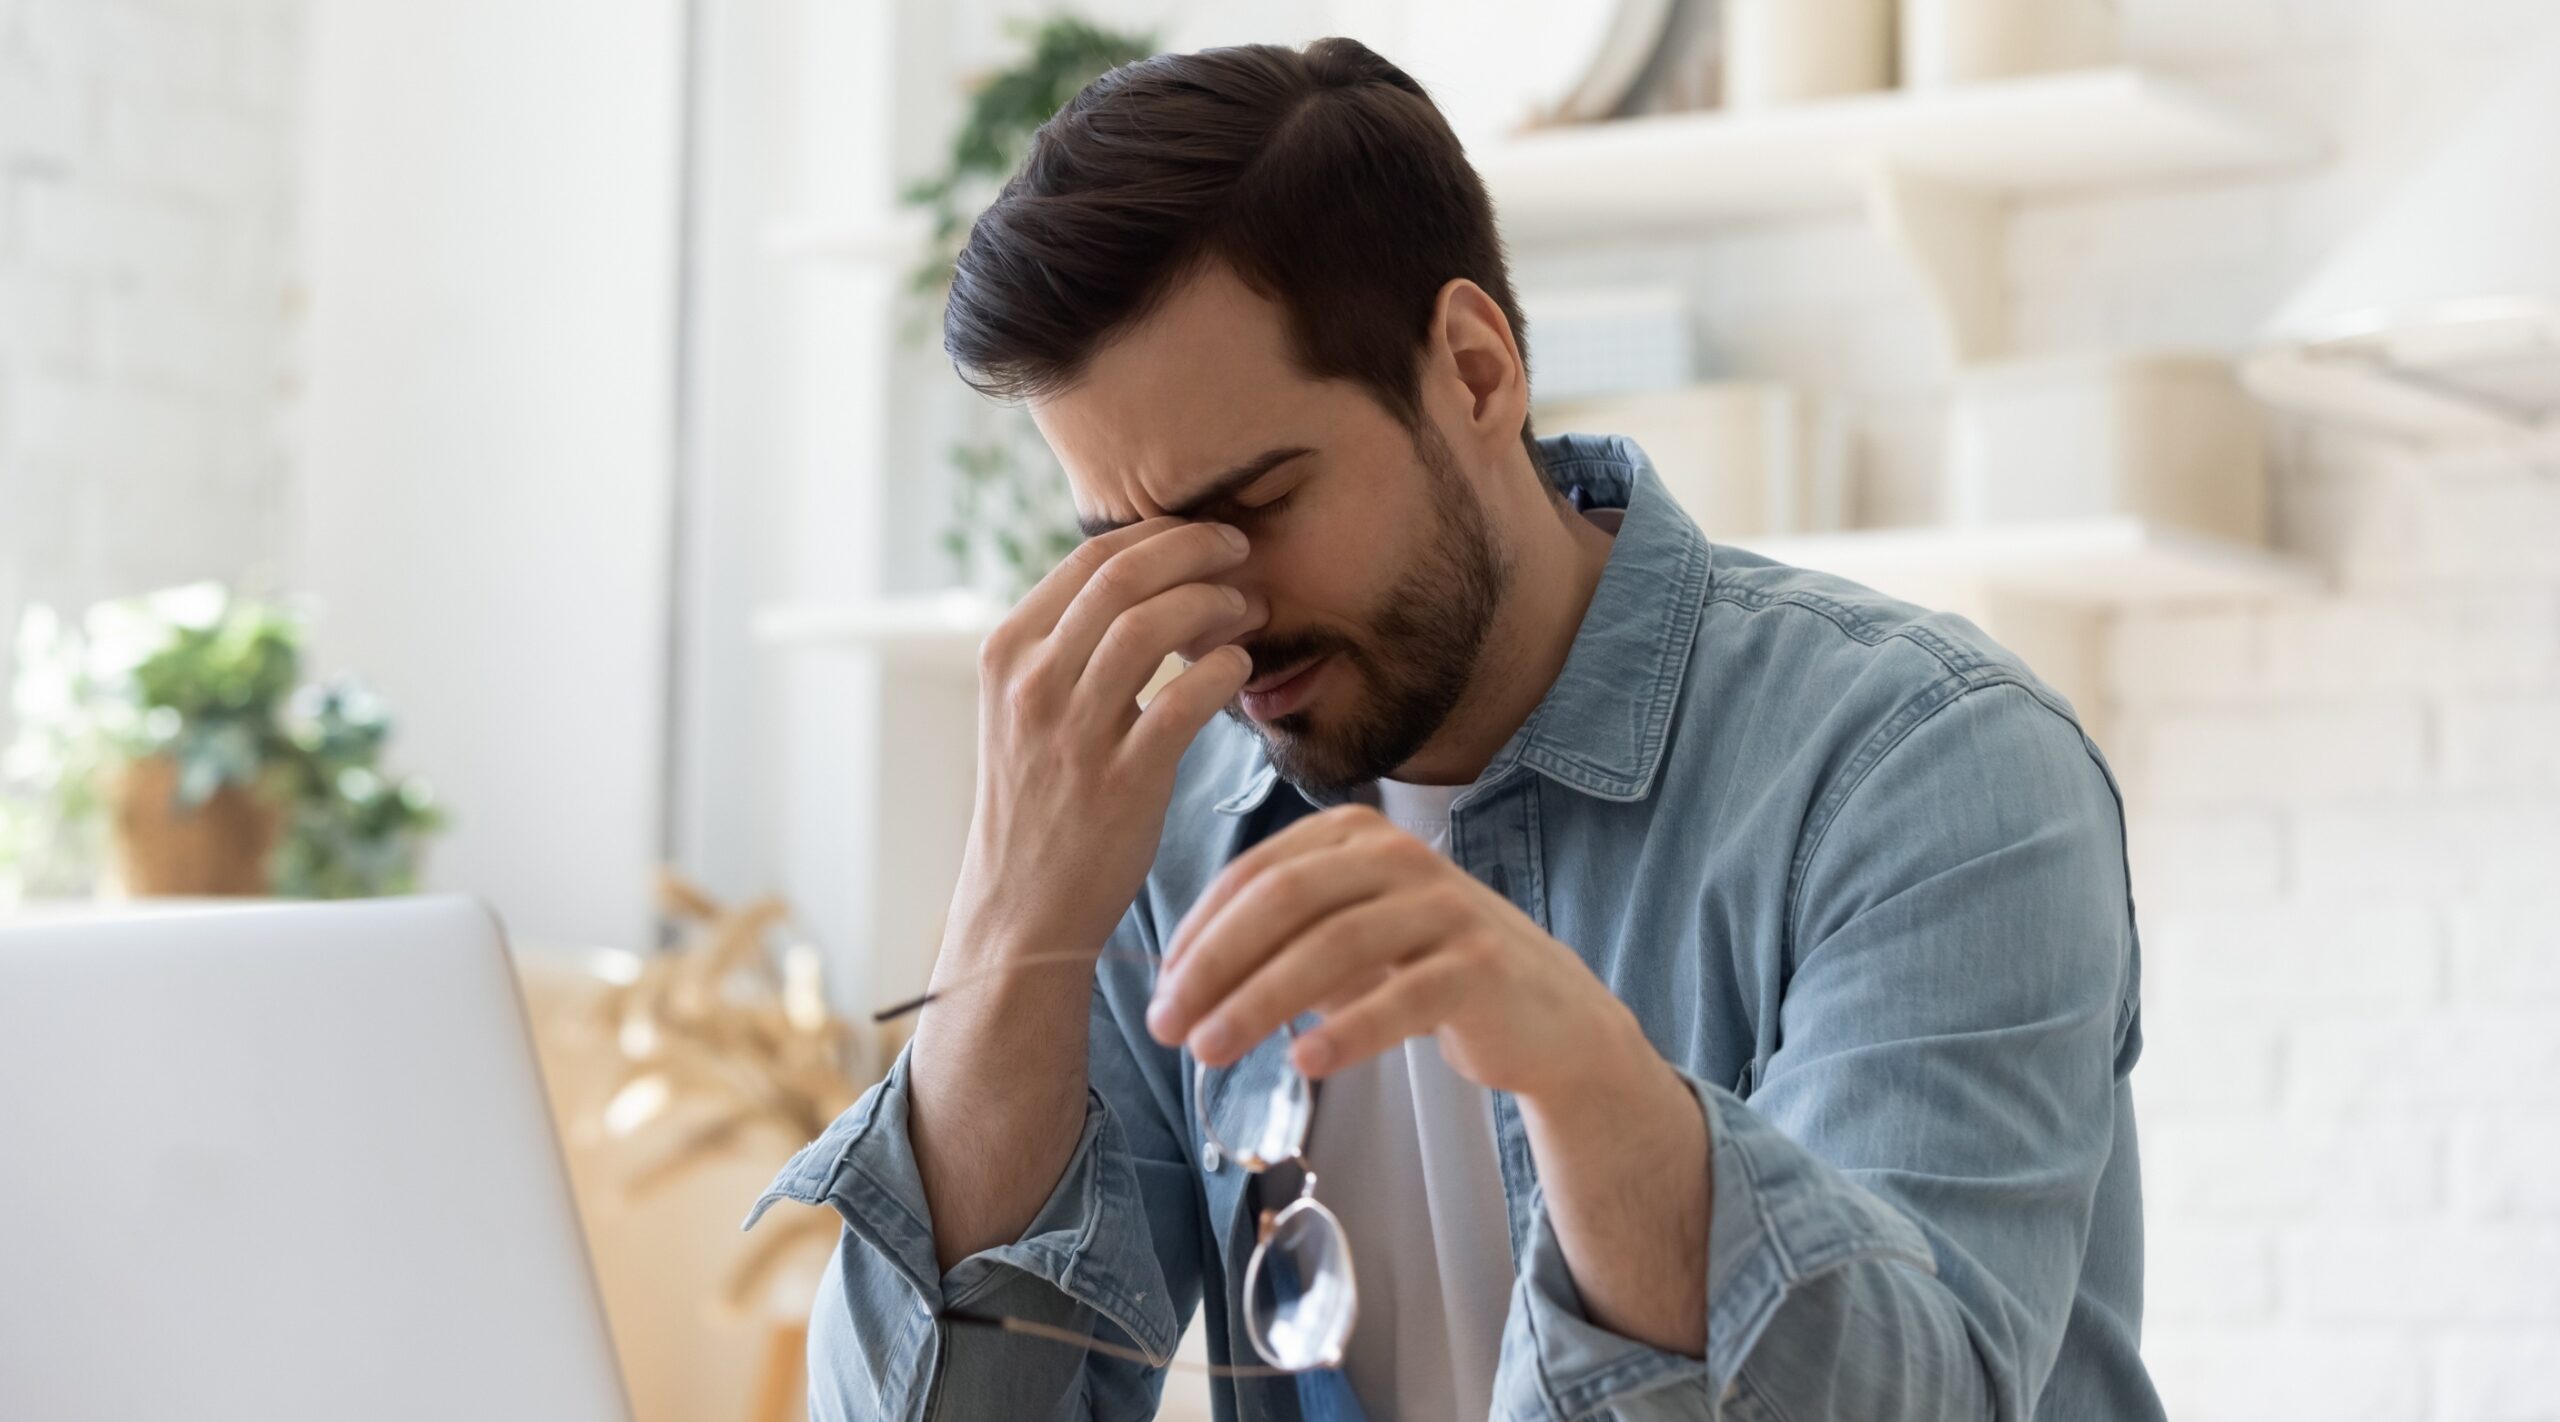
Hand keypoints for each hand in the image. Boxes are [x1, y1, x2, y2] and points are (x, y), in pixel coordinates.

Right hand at [949, 518, 1267, 964]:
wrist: (1022, 906)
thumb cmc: (1039, 800)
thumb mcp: (1024, 709)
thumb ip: (1067, 645)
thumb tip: (1142, 580)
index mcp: (1007, 652)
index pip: (1090, 556)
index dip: (1160, 532)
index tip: (1204, 536)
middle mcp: (1032, 683)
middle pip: (1124, 575)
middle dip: (1196, 550)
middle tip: (1242, 551)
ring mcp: (1073, 732)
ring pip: (1152, 625)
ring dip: (1215, 603)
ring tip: (1249, 609)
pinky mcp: (1121, 781)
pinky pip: (1185, 700)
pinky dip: (1224, 671)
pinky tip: (1242, 669)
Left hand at [1144, 803, 1636, 1103]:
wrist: (1545, 1015)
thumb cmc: (1425, 971)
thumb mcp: (1347, 938)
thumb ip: (1277, 942)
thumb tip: (1180, 983)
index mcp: (1355, 835)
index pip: (1256, 875)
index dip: (1198, 934)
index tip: (1159, 992)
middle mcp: (1400, 856)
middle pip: (1285, 902)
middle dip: (1214, 966)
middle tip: (1167, 1027)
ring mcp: (1445, 907)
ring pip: (1333, 947)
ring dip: (1259, 1002)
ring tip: (1210, 1051)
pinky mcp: (1480, 966)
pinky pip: (1401, 998)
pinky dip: (1346, 1031)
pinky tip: (1304, 1063)